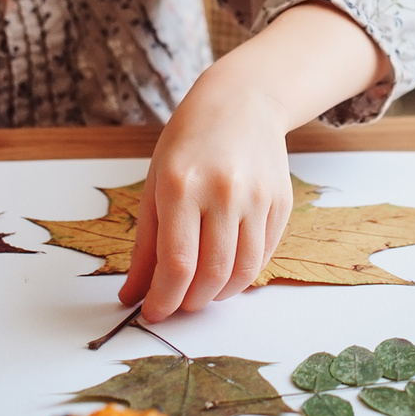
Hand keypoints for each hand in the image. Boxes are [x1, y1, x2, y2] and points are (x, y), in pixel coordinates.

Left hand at [120, 67, 294, 322]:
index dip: (164, 299)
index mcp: (182, 186)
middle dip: (191, 302)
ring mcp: (257, 197)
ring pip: (243, 271)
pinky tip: (226, 270)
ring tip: (202, 293)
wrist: (241, 102)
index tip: (154, 313)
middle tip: (178, 305)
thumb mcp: (155, 185)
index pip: (177, 263)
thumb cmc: (189, 143)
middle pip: (212, 274)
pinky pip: (264, 254)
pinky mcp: (281, 201)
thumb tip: (133, 295)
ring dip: (219, 295)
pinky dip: (243, 273)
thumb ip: (145, 245)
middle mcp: (223, 191)